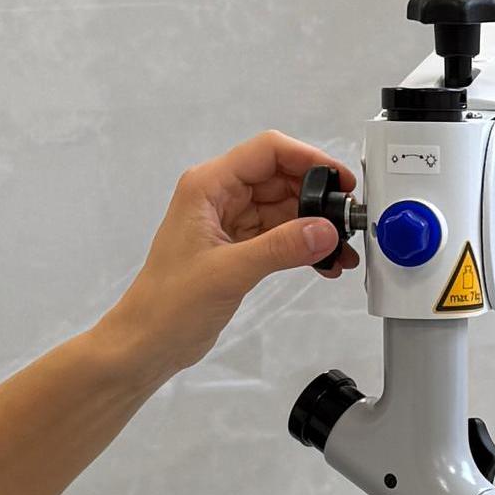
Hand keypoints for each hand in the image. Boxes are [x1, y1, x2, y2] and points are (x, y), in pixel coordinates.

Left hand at [102, 132, 354, 384]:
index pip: (267, 152)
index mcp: (208, 186)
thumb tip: (323, 231)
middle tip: (346, 220)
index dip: (308, 160)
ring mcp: (229, 223)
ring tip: (340, 249)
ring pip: (283, 209)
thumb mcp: (229, 271)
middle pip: (280, 178)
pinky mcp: (238, 249)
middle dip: (317, 197)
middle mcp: (219, 198)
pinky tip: (323, 262)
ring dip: (314, 225)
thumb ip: (280, 248)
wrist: (149, 342)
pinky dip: (302, 246)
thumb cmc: (167, 304)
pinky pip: (279, 236)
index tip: (339, 180)